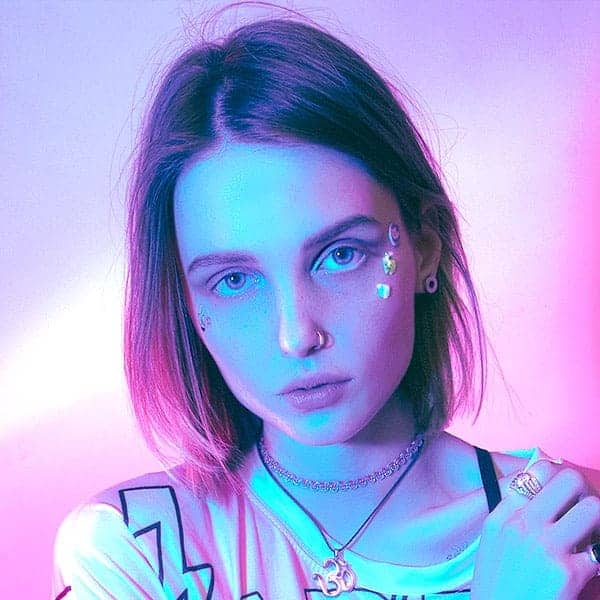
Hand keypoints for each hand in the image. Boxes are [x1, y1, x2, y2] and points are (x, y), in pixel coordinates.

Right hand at [471, 460, 599, 599]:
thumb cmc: (498, 585)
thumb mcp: (493, 540)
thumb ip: (513, 511)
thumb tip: (543, 487)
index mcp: (503, 515)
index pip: (539, 470)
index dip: (561, 480)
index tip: (566, 498)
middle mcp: (522, 524)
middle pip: (570, 480)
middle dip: (585, 493)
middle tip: (585, 514)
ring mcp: (545, 546)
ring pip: (593, 509)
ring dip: (598, 523)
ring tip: (591, 539)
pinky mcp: (568, 573)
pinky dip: (599, 557)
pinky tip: (590, 566)